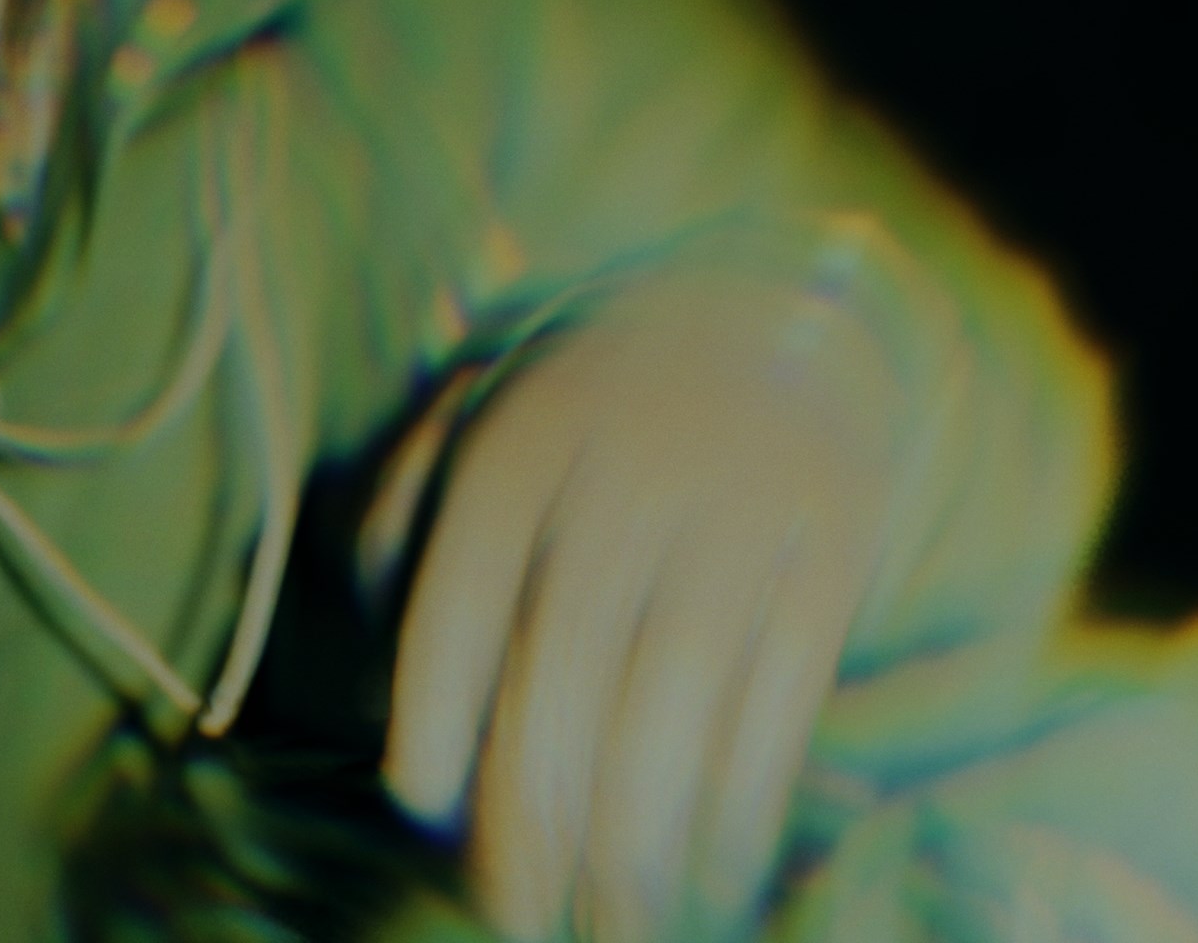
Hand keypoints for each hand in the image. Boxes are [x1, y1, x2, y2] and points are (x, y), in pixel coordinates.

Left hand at [382, 272, 910, 941]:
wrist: (788, 315)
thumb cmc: (597, 409)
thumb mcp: (484, 418)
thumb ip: (404, 521)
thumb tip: (362, 674)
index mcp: (527, 437)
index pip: (465, 584)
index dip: (437, 700)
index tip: (419, 799)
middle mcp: (632, 469)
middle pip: (568, 659)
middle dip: (535, 802)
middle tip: (514, 909)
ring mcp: (743, 508)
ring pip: (677, 692)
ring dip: (641, 828)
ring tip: (613, 916)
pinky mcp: (835, 548)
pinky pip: (782, 695)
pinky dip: (745, 798)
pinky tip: (714, 867)